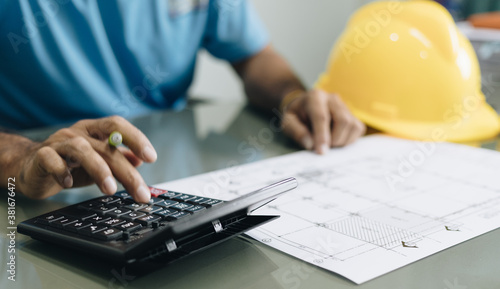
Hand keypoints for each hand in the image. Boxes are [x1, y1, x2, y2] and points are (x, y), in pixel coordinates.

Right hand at [17, 116, 156, 202]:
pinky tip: (68, 184)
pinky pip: (51, 159)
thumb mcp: (99, 162)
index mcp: (94, 130)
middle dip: (126, 172)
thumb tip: (140, 160)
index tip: (151, 157)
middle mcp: (78, 133)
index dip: (135, 138)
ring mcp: (58, 142)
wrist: (31, 167)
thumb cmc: (70, 164)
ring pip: (80, 149)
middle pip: (105, 147)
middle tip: (140, 192)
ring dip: (98, 169)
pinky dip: (61, 171)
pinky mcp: (40, 157)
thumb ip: (118, 160)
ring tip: (110, 189)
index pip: (117, 125)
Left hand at [281, 89, 365, 153]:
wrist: (304, 106)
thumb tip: (310, 144)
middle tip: (323, 148)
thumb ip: (296, 132)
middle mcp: (332, 98)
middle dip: (334, 140)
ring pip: (352, 125)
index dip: (322, 136)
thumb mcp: (287, 122)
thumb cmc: (296, 116)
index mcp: (315, 97)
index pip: (322, 117)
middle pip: (342, 120)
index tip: (321, 152)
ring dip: (341, 141)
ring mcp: (345, 105)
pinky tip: (337, 140)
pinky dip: (349, 139)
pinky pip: (358, 129)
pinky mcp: (352, 114)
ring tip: (328, 143)